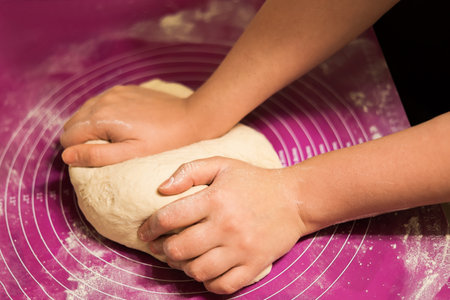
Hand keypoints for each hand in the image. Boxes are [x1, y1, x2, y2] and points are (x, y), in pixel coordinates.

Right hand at [60, 85, 200, 166]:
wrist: (190, 118)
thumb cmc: (163, 141)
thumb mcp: (130, 154)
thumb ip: (97, 155)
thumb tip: (67, 156)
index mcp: (100, 118)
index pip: (68, 138)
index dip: (76, 152)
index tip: (95, 160)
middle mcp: (102, 100)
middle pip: (73, 123)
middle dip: (80, 138)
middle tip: (102, 152)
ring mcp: (113, 92)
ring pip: (85, 111)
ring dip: (90, 126)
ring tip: (110, 140)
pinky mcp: (124, 89)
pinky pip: (101, 102)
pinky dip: (102, 114)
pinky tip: (119, 125)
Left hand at [138, 157, 306, 293]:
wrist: (294, 199)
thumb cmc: (254, 181)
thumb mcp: (222, 165)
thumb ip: (190, 171)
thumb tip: (162, 189)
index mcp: (215, 199)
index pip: (169, 218)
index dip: (149, 227)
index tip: (144, 231)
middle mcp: (226, 226)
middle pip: (179, 249)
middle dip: (162, 250)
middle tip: (160, 247)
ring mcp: (241, 249)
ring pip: (197, 271)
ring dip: (182, 267)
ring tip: (181, 259)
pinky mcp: (254, 265)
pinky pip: (222, 285)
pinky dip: (207, 282)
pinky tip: (204, 271)